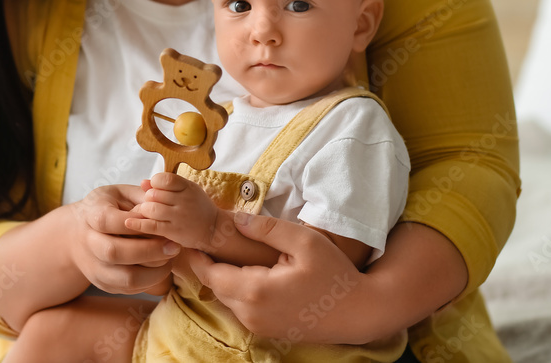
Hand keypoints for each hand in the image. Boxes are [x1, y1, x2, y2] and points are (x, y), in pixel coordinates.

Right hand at [67, 184, 180, 294]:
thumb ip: (141, 196)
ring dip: (154, 271)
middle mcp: (89, 243)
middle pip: (115, 252)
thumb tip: (162, 206)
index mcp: (92, 215)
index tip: (161, 223)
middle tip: (174, 246)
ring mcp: (95, 267)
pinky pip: (130, 289)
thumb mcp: (120, 193)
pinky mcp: (104, 284)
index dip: (136, 224)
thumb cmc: (107, 208)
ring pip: (125, 278)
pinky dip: (150, 280)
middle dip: (150, 251)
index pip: (109, 221)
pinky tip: (161, 266)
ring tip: (171, 258)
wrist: (78, 234)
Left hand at [124, 172, 219, 251]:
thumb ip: (166, 185)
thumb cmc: (197, 207)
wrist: (214, 229)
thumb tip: (143, 182)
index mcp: (187, 187)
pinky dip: (138, 224)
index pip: (164, 179)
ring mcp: (179, 217)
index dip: (155, 182)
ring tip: (148, 213)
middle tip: (151, 203)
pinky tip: (129, 223)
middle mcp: (184, 201)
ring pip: (151, 209)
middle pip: (154, 194)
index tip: (156, 188)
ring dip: (144, 210)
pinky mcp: (174, 232)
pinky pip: (151, 226)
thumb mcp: (186, 191)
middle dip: (148, 198)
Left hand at [185, 212, 373, 343]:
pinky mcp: (268, 331)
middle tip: (204, 240)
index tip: (190, 239)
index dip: (197, 257)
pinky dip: (237, 290)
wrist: (359, 312)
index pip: (210, 274)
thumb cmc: (335, 274)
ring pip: (227, 299)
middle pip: (215, 286)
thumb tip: (236, 219)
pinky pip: (241, 309)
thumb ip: (268, 229)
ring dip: (223, 278)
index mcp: (256, 291)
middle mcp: (252, 314)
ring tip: (224, 252)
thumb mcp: (304, 242)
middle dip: (208, 265)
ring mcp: (260, 326)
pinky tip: (248, 272)